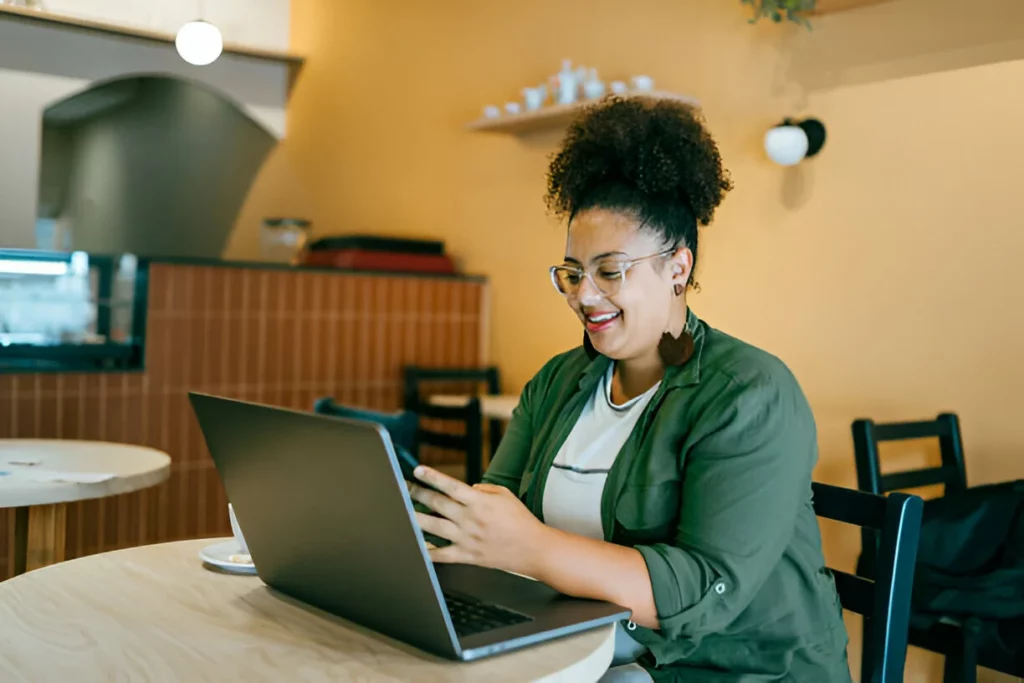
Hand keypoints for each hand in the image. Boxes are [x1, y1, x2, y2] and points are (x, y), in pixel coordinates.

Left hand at [408, 466, 549, 575]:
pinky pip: (441, 554)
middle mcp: (470, 519)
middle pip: (437, 504)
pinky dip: (427, 551)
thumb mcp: (504, 495)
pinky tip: (415, 545)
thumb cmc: (520, 520)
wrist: (533, 549)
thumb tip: (465, 489)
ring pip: (433, 527)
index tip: (417, 470)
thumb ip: (482, 489)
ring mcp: (466, 539)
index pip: (450, 486)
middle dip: (417, 493)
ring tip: (403, 511)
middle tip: (404, 487)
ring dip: (416, 518)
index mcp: (479, 502)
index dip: (432, 477)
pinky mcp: (467, 556)